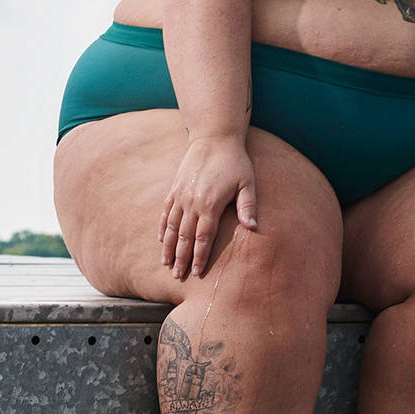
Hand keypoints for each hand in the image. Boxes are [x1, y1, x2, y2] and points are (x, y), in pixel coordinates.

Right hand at [159, 135, 257, 279]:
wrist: (214, 138)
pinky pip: (166, 212)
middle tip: (177, 276)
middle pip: (184, 237)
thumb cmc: (235, 162)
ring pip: (172, 227)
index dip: (199, 257)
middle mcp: (192, 203)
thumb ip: (248, 206)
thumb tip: (253, 227)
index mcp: (210, 205)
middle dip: (181, 258)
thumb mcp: (247, 183)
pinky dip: (163, 228)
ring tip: (166, 264)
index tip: (197, 273)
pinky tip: (161, 240)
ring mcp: (180, 196)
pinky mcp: (175, 189)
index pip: (203, 238)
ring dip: (169, 247)